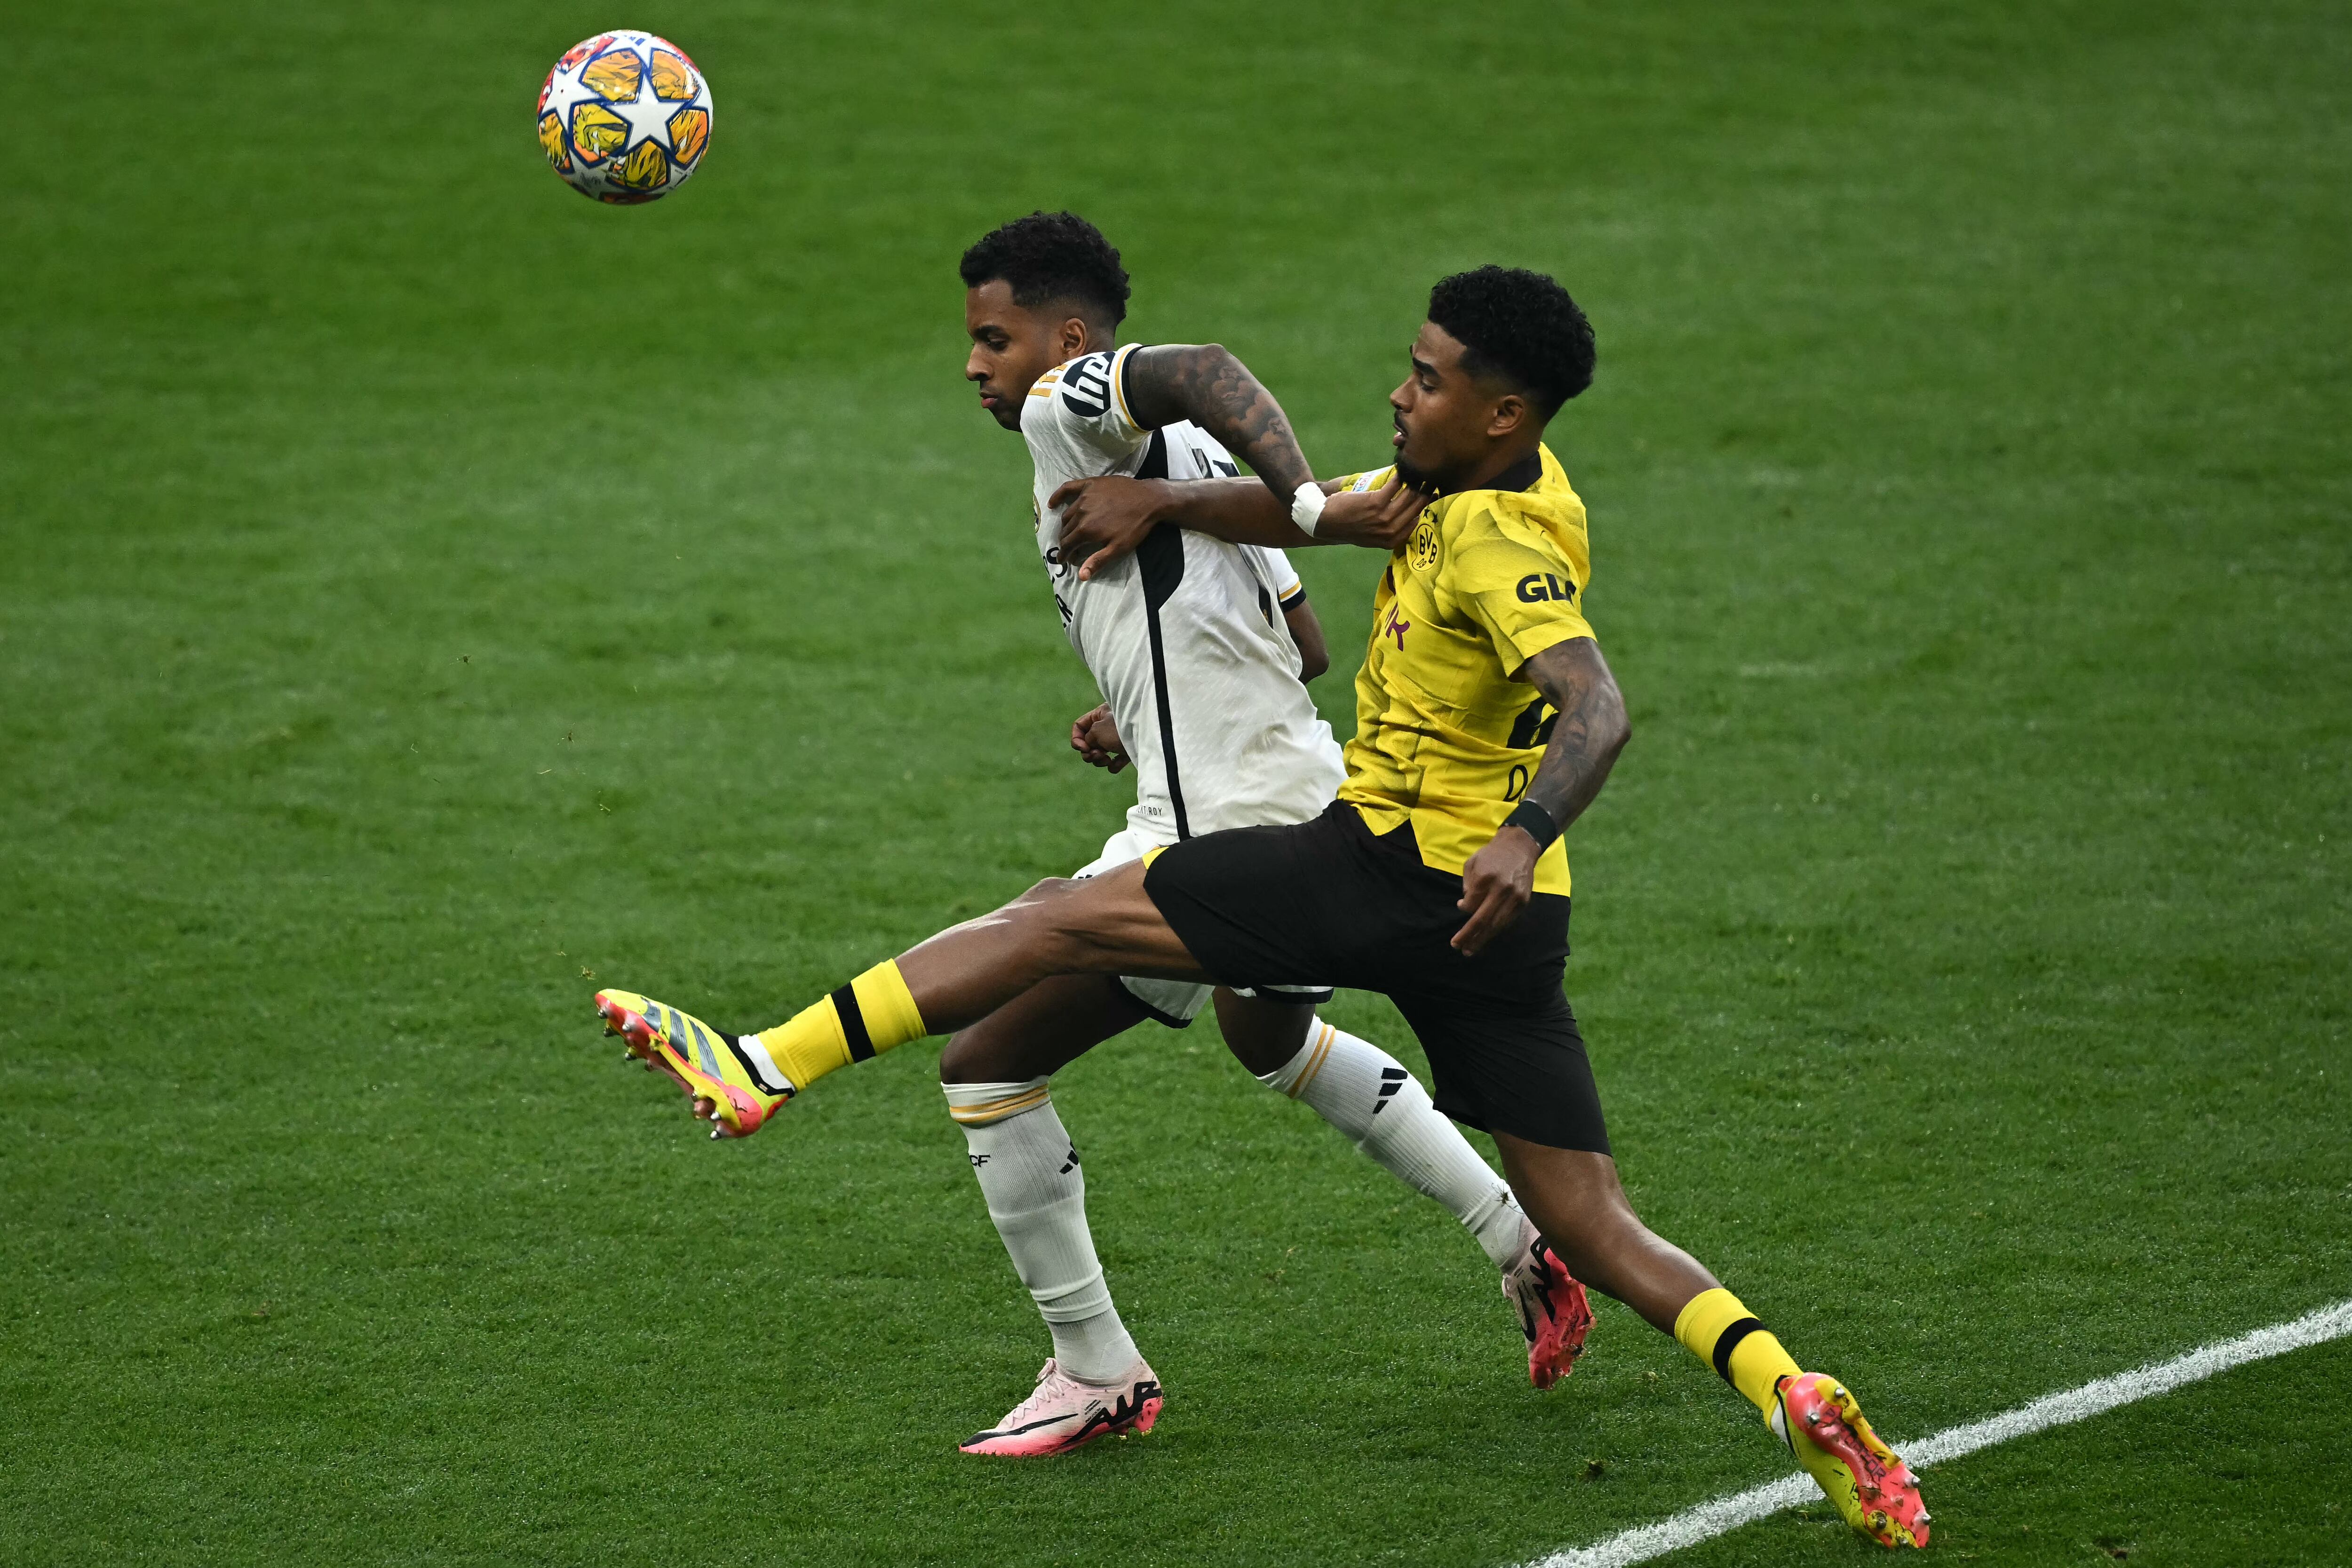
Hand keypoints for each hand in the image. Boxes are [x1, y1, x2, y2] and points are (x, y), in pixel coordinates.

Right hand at [1049, 475, 1167, 581]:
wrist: (1149, 499)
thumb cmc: (1135, 526)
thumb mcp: (1118, 548)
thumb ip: (1097, 561)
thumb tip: (1080, 576)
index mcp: (1086, 530)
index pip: (1067, 544)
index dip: (1064, 554)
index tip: (1064, 561)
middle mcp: (1081, 512)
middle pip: (1065, 530)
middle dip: (1066, 542)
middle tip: (1070, 549)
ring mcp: (1084, 496)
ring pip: (1067, 514)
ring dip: (1065, 525)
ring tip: (1070, 533)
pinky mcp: (1090, 484)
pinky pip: (1068, 488)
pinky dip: (1057, 496)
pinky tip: (1051, 504)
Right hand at [1070, 702, 1127, 772]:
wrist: (1147, 737)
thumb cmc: (1120, 730)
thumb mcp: (1097, 730)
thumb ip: (1087, 738)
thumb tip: (1090, 747)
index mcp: (1100, 714)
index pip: (1079, 725)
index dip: (1076, 739)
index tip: (1083, 748)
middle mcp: (1108, 725)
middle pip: (1088, 742)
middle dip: (1089, 752)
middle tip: (1097, 755)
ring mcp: (1118, 739)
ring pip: (1099, 754)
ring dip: (1099, 760)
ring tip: (1106, 759)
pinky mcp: (1128, 751)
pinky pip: (1114, 762)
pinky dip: (1113, 765)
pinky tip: (1115, 764)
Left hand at [1314, 471, 1433, 550]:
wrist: (1325, 523)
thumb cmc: (1348, 527)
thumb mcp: (1373, 537)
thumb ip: (1392, 530)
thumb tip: (1413, 516)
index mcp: (1393, 540)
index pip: (1418, 520)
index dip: (1427, 503)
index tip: (1432, 491)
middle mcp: (1391, 531)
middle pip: (1417, 507)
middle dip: (1426, 491)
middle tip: (1431, 477)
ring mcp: (1384, 518)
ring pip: (1409, 496)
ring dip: (1415, 481)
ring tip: (1418, 470)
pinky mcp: (1375, 504)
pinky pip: (1395, 486)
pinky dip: (1400, 475)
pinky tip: (1402, 467)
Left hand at [1453, 825, 1538, 955]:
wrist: (1519, 847)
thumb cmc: (1491, 854)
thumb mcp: (1472, 863)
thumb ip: (1467, 885)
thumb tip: (1465, 908)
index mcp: (1486, 878)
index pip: (1471, 904)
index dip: (1464, 909)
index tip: (1460, 907)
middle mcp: (1501, 889)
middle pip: (1483, 919)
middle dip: (1469, 935)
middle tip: (1458, 947)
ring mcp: (1515, 897)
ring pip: (1497, 924)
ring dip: (1482, 939)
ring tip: (1471, 949)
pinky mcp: (1523, 901)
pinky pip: (1507, 921)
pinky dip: (1496, 930)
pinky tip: (1487, 936)